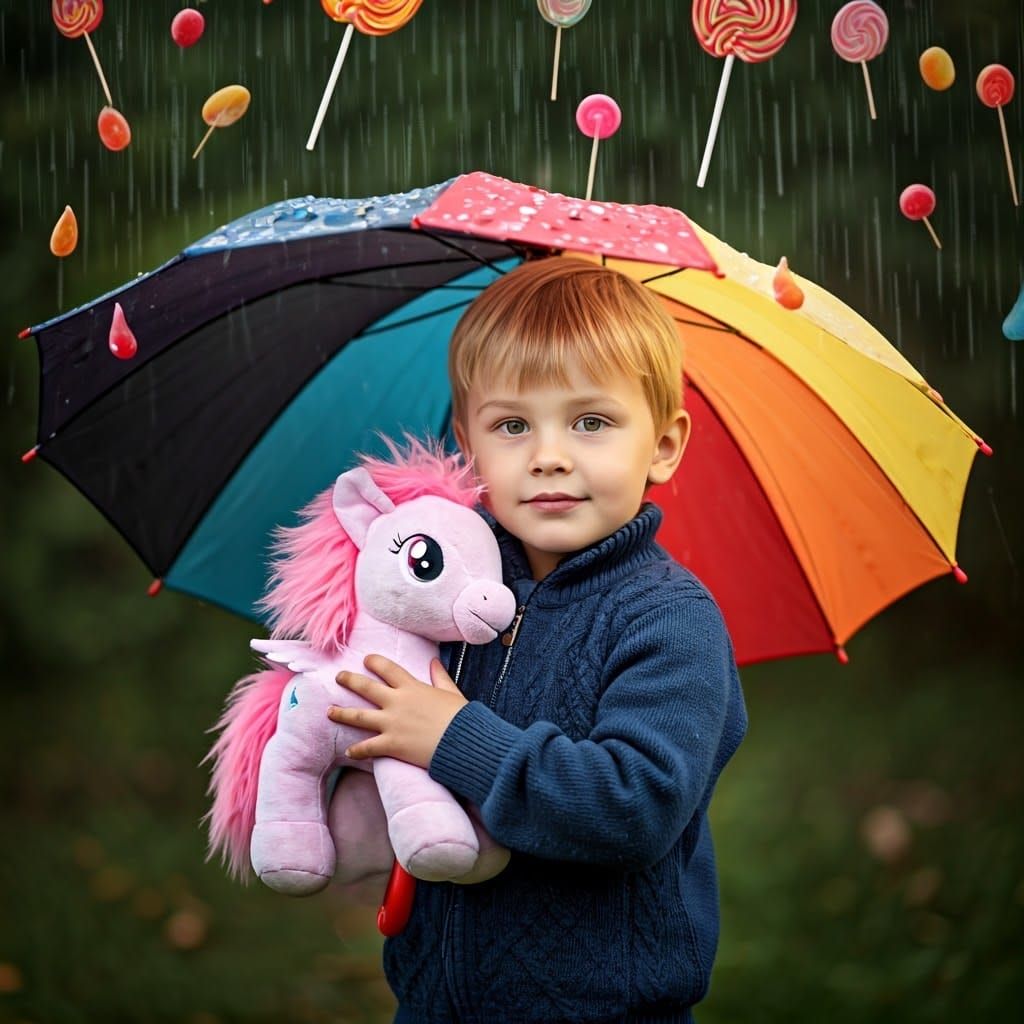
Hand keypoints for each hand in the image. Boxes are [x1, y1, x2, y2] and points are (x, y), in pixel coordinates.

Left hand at [328, 656, 466, 768]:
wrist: (463, 742)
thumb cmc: (461, 718)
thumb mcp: (451, 692)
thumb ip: (440, 677)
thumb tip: (434, 661)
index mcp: (412, 687)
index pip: (387, 668)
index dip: (375, 662)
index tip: (366, 660)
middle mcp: (397, 702)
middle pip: (366, 687)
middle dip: (350, 680)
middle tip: (339, 677)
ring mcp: (391, 723)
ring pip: (358, 716)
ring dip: (341, 713)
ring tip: (329, 712)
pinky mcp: (391, 744)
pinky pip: (368, 747)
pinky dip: (357, 750)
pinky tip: (349, 752)